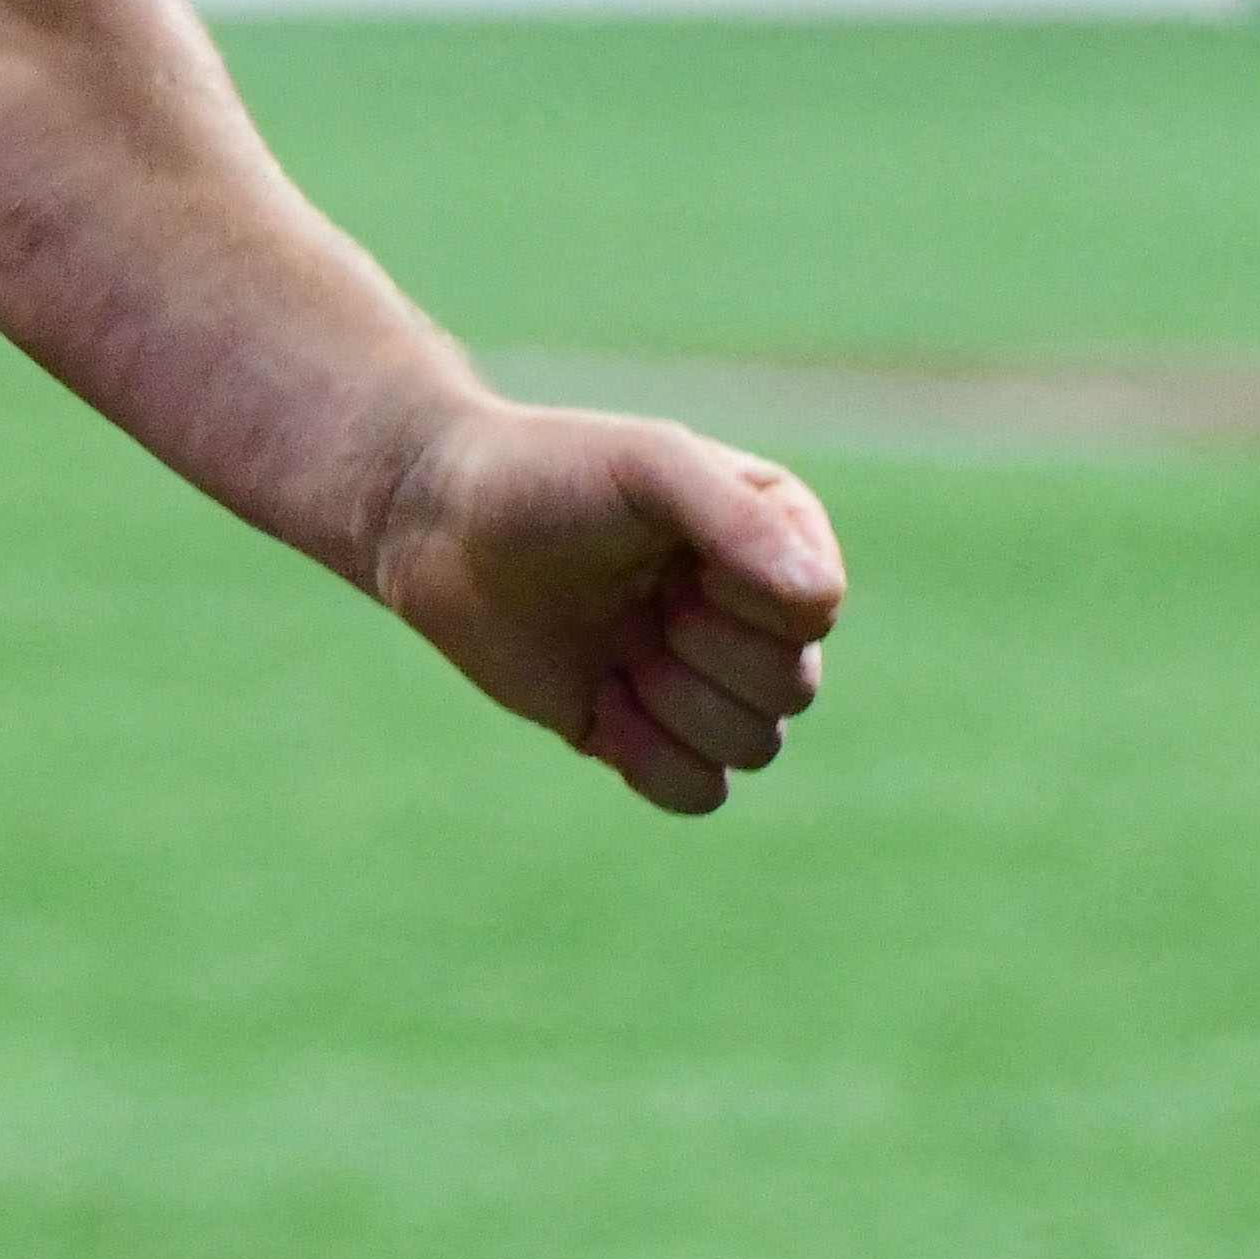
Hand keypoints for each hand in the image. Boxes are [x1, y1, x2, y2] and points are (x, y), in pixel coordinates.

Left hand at [347, 397, 845, 817]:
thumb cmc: (548, 475)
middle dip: (702, 653)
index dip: (739, 600)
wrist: (440, 522)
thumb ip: (737, 520)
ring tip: (618, 650)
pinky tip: (599, 704)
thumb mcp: (648, 466)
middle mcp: (752, 613)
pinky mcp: (645, 733)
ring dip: (675, 706)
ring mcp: (701, 676)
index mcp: (777, 538)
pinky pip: (701, 793)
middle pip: (792, 690)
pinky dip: (652, 761)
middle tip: (636, 604)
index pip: (813, 613)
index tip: (673, 558)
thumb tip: (819, 604)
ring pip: (754, 747)